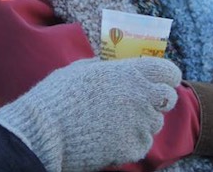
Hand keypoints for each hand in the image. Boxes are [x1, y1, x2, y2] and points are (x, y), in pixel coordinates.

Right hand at [0, 57, 180, 171]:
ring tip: (116, 121)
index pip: (168, 71)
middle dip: (158, 99)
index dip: (167, 76)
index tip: (161, 80)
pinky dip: (131, 142)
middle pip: (168, 98)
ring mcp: (138, 124)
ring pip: (155, 123)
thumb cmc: (58, 96)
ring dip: (142, 121)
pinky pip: (142, 144)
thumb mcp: (80, 69)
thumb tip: (111, 64)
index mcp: (129, 72)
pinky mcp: (131, 148)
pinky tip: (111, 137)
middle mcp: (140, 96)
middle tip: (140, 103)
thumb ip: (103, 66)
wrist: (44, 131)